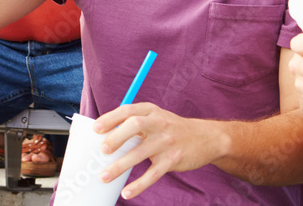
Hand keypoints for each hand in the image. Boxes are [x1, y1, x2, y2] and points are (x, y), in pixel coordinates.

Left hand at [95, 103, 219, 199]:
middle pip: (134, 126)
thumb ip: (135, 123)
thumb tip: (106, 137)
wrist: (206, 138)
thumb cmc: (173, 128)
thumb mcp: (156, 118)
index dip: (110, 119)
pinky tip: (127, 192)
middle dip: (116, 138)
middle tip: (103, 150)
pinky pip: (152, 174)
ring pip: (140, 153)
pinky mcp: (172, 160)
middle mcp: (159, 123)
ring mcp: (166, 142)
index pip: (128, 111)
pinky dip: (138, 185)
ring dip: (120, 166)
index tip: (96, 129)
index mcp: (151, 111)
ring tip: (105, 176)